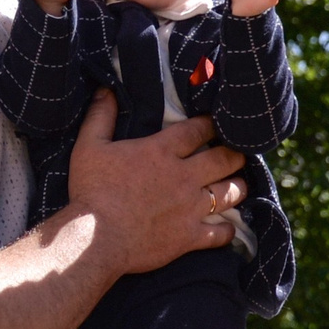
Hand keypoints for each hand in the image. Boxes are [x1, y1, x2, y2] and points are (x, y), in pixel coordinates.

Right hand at [64, 90, 247, 277]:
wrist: (95, 239)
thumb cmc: (91, 191)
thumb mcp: (89, 147)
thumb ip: (100, 117)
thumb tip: (106, 90)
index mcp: (161, 151)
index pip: (198, 130)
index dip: (211, 124)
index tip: (218, 122)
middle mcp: (183, 176)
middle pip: (223, 159)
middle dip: (235, 154)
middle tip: (238, 152)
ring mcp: (190, 208)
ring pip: (229, 193)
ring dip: (238, 186)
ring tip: (239, 184)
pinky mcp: (189, 236)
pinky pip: (220, 233)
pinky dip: (227, 230)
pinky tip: (229, 228)